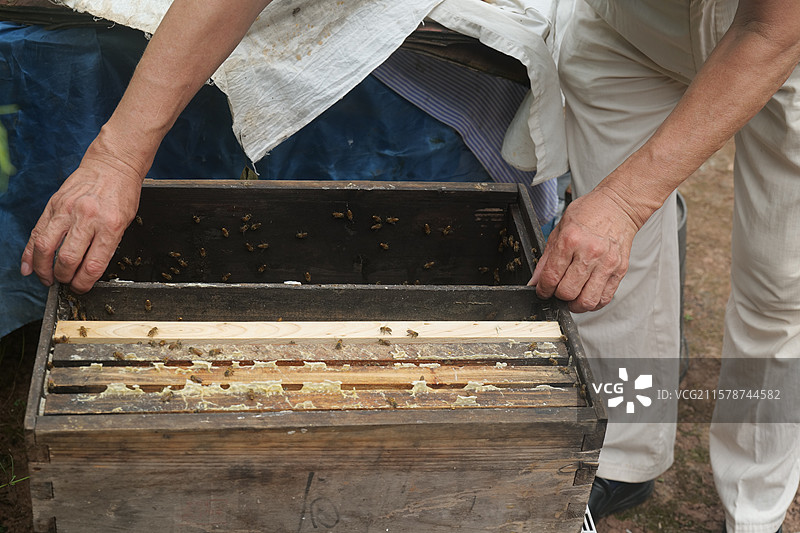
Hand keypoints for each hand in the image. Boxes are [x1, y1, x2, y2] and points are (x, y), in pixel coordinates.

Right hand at [20, 142, 143, 292]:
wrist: (113, 165)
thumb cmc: (122, 194)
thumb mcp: (125, 222)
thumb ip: (107, 244)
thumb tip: (88, 270)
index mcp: (110, 226)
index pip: (93, 265)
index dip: (84, 283)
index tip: (81, 288)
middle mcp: (87, 218)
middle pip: (68, 259)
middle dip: (64, 278)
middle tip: (65, 283)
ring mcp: (67, 210)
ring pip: (46, 247)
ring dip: (43, 269)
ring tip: (47, 279)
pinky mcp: (53, 204)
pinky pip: (37, 232)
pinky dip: (30, 253)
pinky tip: (29, 266)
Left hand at [529, 187, 638, 312]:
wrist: (618, 206)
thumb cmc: (589, 213)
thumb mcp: (560, 229)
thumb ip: (546, 258)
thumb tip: (535, 280)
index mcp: (570, 240)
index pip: (551, 277)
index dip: (543, 290)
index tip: (543, 291)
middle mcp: (589, 253)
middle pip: (568, 292)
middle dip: (558, 297)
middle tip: (557, 292)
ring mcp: (606, 263)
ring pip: (587, 301)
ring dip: (576, 305)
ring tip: (572, 298)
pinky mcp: (620, 270)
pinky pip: (605, 298)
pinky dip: (593, 303)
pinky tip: (587, 295)